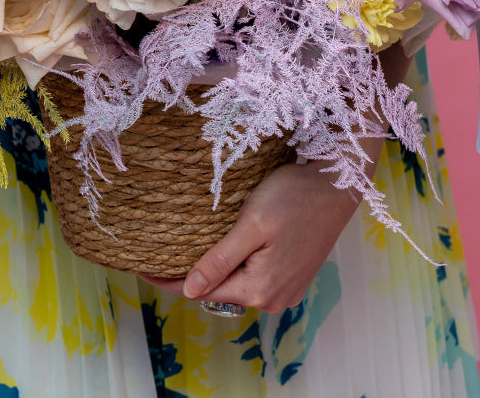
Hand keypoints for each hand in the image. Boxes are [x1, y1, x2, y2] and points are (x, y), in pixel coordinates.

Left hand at [141, 161, 362, 313]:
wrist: (337, 182)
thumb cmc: (294, 196)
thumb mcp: (251, 224)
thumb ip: (220, 261)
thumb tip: (189, 291)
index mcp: (260, 288)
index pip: (202, 290)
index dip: (170, 280)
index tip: (142, 268)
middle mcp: (275, 297)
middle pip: (221, 289)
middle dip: (193, 274)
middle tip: (162, 252)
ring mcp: (288, 288)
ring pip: (239, 283)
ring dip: (217, 268)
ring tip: (190, 247)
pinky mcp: (296, 274)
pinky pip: (256, 276)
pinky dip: (239, 265)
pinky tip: (227, 246)